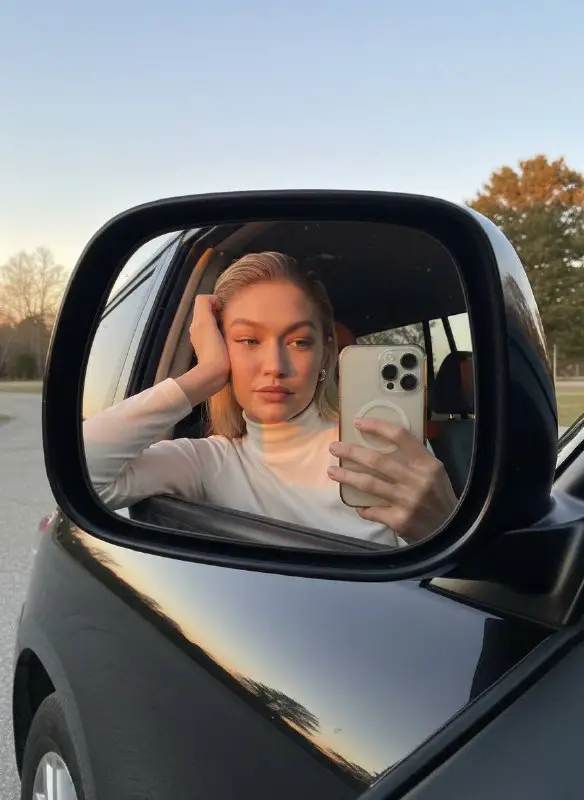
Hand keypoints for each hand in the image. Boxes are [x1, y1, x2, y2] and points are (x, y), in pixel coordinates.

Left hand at [189, 294, 230, 391]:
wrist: (213, 375)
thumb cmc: (212, 348)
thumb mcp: (206, 322)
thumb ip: (205, 305)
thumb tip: (214, 300)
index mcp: (197, 323)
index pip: (204, 302)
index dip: (214, 301)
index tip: (225, 309)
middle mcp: (198, 331)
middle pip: (208, 313)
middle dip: (218, 311)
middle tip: (230, 318)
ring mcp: (204, 342)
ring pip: (213, 324)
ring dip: (221, 322)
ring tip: (231, 328)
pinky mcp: (212, 351)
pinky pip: (217, 336)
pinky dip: (223, 333)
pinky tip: (230, 339)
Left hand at [328, 417, 457, 541]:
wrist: (452, 532)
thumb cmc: (440, 498)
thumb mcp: (435, 473)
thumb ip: (414, 459)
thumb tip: (383, 442)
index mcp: (427, 464)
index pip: (400, 436)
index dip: (377, 427)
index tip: (358, 422)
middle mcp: (417, 480)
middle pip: (377, 460)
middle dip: (351, 452)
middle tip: (334, 447)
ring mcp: (407, 501)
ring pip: (369, 484)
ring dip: (347, 477)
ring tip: (332, 471)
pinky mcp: (399, 520)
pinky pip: (372, 510)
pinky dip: (361, 507)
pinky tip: (356, 504)